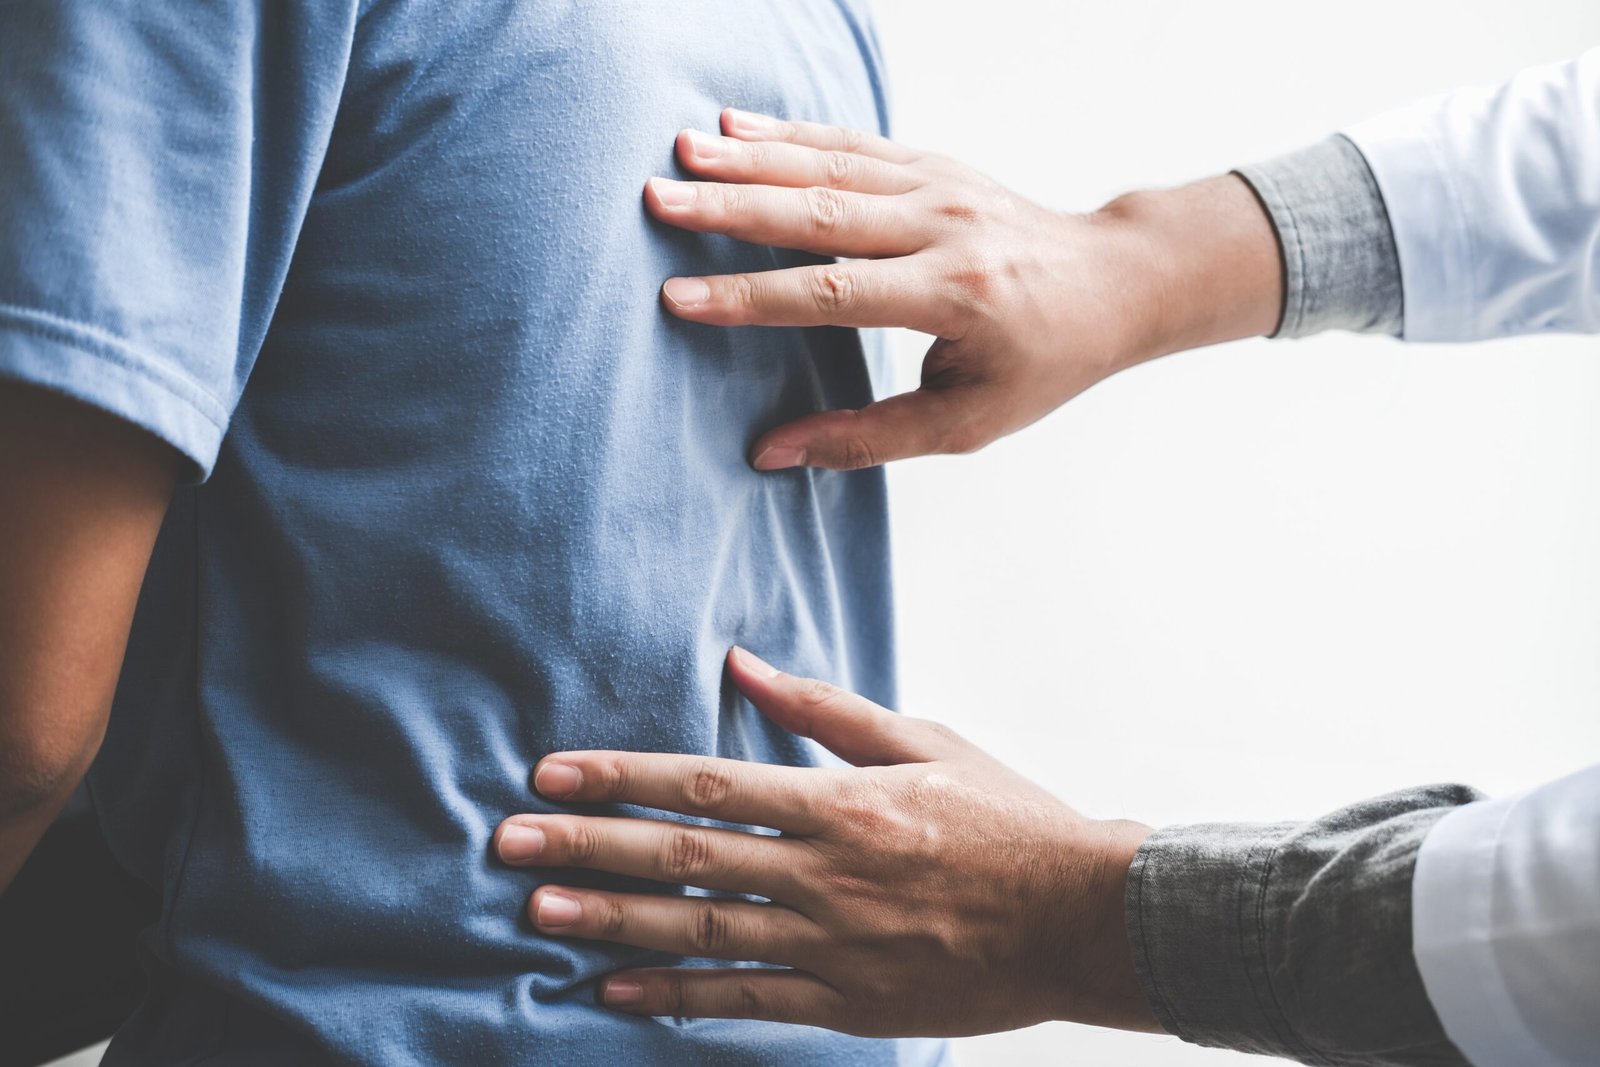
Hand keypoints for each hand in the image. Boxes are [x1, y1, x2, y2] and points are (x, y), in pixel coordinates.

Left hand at [493, 648, 1158, 1037]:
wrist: (1084, 917)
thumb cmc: (1007, 820)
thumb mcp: (926, 742)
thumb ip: (828, 709)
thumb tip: (744, 662)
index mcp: (842, 801)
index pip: (707, 786)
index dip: (622, 779)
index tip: (553, 776)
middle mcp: (827, 873)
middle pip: (686, 860)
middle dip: (590, 851)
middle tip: (509, 847)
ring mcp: (836, 944)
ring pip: (704, 933)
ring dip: (615, 924)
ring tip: (539, 915)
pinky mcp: (850, 1002)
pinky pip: (749, 1001)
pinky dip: (679, 997)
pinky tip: (617, 991)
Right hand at [643, 109, 1279, 470]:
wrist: (1112, 282)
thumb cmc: (1039, 364)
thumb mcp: (966, 423)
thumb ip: (868, 439)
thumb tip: (769, 452)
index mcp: (955, 297)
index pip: (834, 295)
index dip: (751, 298)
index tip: (677, 298)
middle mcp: (946, 230)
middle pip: (821, 214)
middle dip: (732, 207)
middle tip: (656, 199)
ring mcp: (942, 186)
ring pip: (832, 167)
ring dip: (751, 157)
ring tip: (680, 151)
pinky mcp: (936, 164)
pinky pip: (854, 144)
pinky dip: (793, 133)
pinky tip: (737, 125)